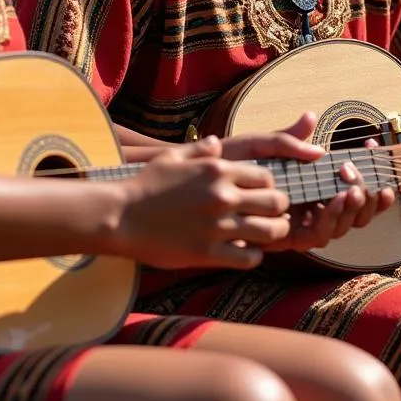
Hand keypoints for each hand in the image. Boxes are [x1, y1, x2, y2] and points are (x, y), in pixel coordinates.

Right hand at [112, 137, 291, 269]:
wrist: (120, 216)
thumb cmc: (145, 185)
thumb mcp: (172, 157)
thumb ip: (199, 149)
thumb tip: (216, 143)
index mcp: (217, 169)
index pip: (266, 176)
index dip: (270, 186)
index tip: (264, 193)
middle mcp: (223, 195)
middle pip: (275, 202)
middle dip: (280, 208)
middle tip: (275, 215)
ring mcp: (217, 225)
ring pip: (269, 231)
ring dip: (274, 233)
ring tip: (269, 235)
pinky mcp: (208, 252)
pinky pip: (249, 258)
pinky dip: (254, 256)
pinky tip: (246, 252)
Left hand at [222, 113, 392, 252]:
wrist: (199, 180)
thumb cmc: (226, 163)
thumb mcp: (259, 145)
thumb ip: (287, 136)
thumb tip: (310, 117)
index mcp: (308, 184)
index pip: (348, 184)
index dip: (368, 170)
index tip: (373, 147)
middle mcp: (307, 207)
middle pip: (352, 211)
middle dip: (365, 196)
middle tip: (360, 176)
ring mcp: (298, 223)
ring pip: (340, 228)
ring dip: (352, 209)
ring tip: (352, 189)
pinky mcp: (285, 238)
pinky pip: (316, 237)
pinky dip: (330, 220)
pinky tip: (334, 201)